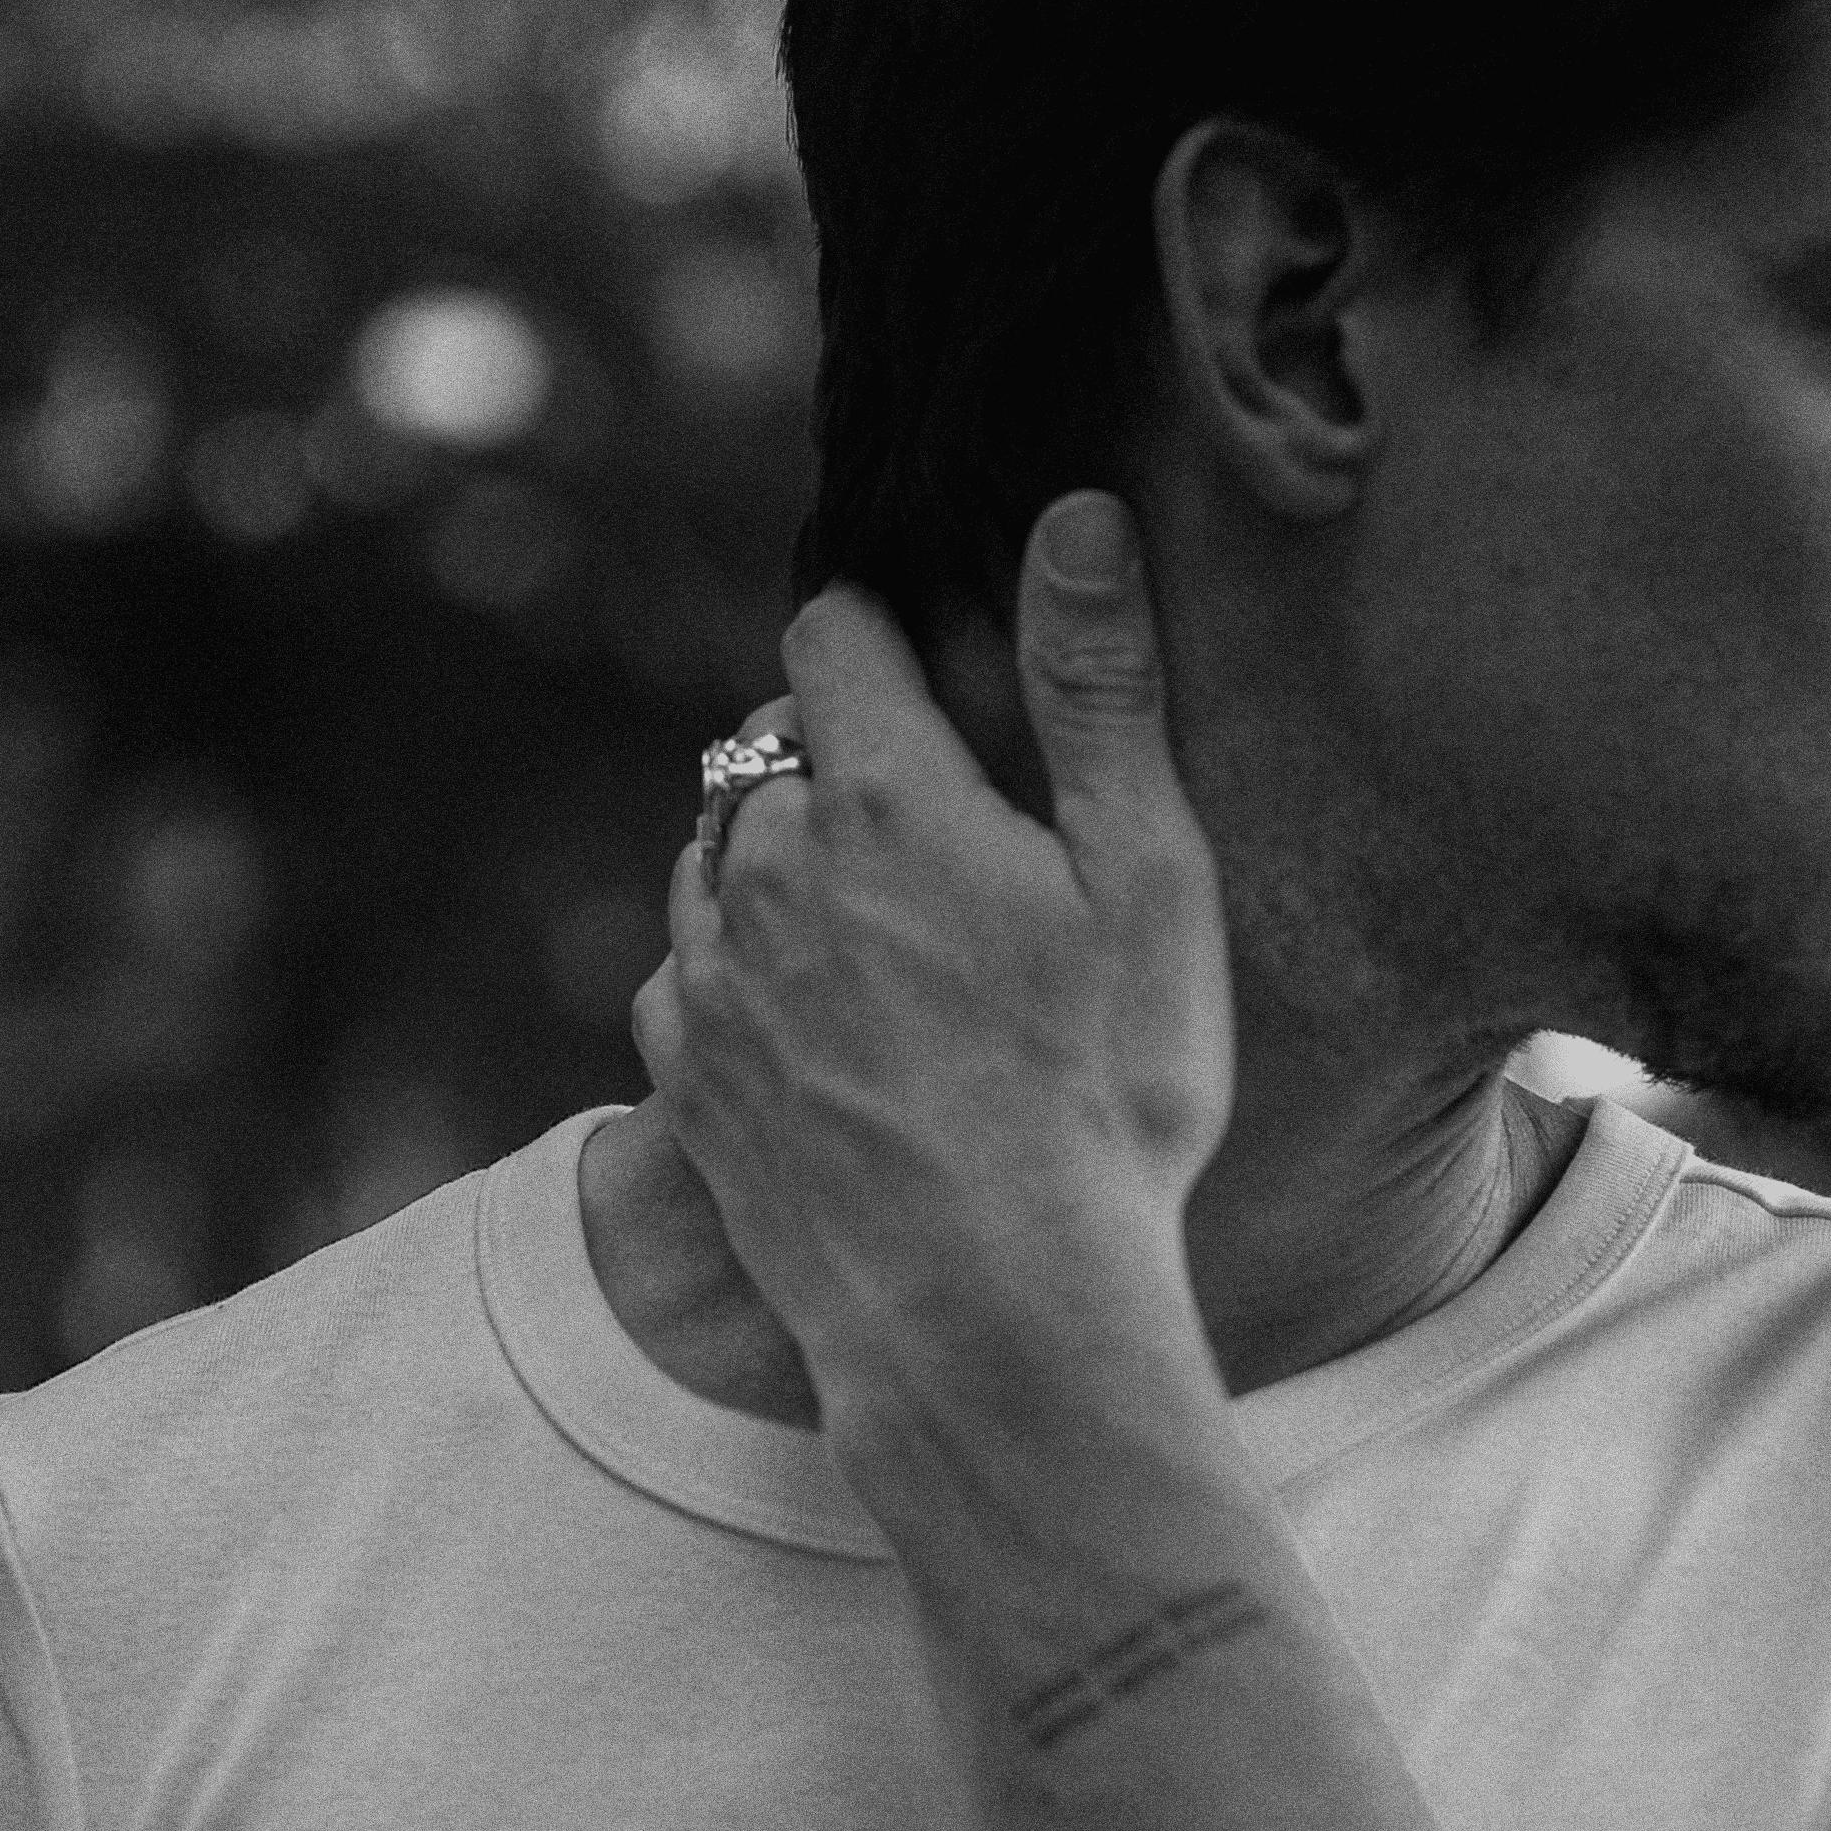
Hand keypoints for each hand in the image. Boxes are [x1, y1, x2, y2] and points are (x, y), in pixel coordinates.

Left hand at [632, 491, 1234, 1449]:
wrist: (991, 1317)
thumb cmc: (1104, 1099)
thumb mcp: (1147, 878)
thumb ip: (1096, 688)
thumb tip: (1075, 513)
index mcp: (879, 795)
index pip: (831, 635)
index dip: (881, 633)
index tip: (933, 668)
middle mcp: (762, 866)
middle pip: (772, 748)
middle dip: (841, 758)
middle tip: (944, 832)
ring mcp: (709, 979)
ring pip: (717, 856)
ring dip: (777, 863)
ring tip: (885, 934)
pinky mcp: (683, 1084)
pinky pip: (685, 976)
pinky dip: (737, 974)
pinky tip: (822, 1028)